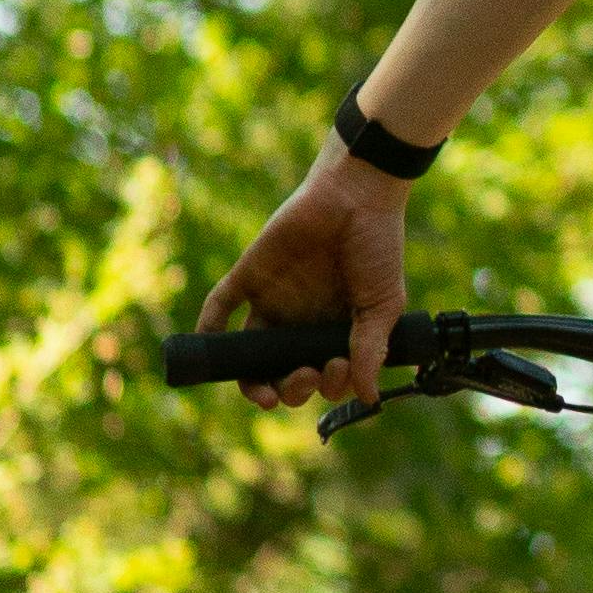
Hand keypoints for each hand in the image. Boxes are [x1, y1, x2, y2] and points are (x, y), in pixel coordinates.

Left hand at [196, 145, 410, 409]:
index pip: (321, 376)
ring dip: (253, 382)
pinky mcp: (250, 276)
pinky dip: (210, 328)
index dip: (326, 386)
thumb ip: (371, 349)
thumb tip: (367, 397)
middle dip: (293, 390)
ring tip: (264, 395)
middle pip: (284, 374)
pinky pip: (221, 305)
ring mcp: (274, 301)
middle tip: (307, 376)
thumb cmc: (378, 246)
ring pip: (251, 354)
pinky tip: (211, 346)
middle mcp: (301, 322)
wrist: (355, 194)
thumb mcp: (383, 303)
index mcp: (333, 331)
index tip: (337, 370)